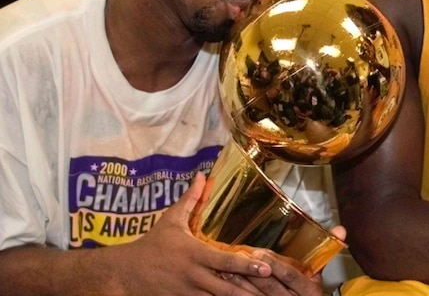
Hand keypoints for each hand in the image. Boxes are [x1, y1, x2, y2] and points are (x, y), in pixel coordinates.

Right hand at [110, 172, 276, 294]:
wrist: (124, 273)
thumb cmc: (152, 244)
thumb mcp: (171, 219)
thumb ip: (190, 199)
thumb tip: (202, 175)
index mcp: (195, 254)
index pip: (225, 261)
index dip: (247, 266)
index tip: (267, 268)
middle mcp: (194, 275)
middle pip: (226, 287)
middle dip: (249, 292)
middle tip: (273, 292)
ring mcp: (188, 292)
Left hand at [221, 227, 346, 295]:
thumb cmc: (307, 295)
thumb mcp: (318, 277)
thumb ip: (326, 253)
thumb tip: (341, 229)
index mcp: (308, 290)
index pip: (289, 275)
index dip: (273, 264)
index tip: (258, 252)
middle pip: (269, 286)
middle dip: (250, 272)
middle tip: (235, 258)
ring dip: (239, 284)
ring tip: (225, 269)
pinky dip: (236, 295)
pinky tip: (224, 288)